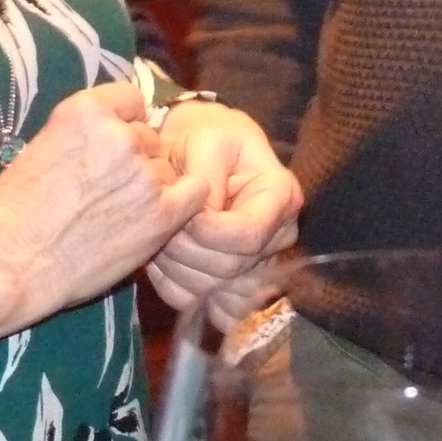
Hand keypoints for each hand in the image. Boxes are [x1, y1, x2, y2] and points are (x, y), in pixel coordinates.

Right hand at [0, 79, 197, 365]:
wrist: (7, 266)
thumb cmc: (12, 214)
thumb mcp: (43, 148)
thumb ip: (86, 135)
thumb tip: (117, 132)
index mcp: (85, 111)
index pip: (131, 100)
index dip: (125, 124)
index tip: (112, 147)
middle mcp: (119, 134)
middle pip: (148, 138)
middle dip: (135, 161)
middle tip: (109, 193)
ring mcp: (143, 174)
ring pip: (166, 169)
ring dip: (153, 187)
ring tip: (119, 216)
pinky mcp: (160, 213)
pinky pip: (194, 192)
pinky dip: (183, 201)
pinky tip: (164, 215)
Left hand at [145, 101, 302, 327]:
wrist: (195, 151)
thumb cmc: (205, 137)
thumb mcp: (207, 141)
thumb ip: (205, 177)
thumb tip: (200, 216)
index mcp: (282, 196)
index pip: (248, 236)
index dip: (208, 233)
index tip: (182, 213)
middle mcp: (279, 235)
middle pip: (229, 268)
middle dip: (185, 250)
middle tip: (161, 225)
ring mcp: (258, 264)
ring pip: (212, 290)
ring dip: (175, 268)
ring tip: (159, 237)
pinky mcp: (233, 283)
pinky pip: (201, 303)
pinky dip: (173, 285)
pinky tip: (163, 259)